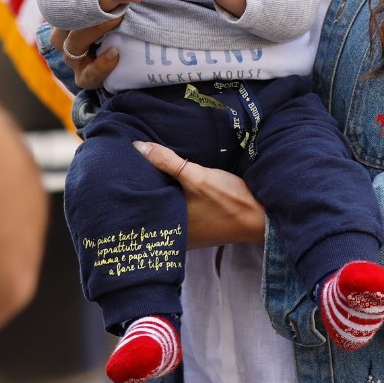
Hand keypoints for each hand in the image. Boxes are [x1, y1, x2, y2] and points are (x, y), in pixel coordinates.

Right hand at [43, 0, 121, 89]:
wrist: (111, 55)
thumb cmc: (95, 10)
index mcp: (61, 10)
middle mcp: (62, 34)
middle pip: (65, 24)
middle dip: (92, 10)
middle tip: (117, 0)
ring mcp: (72, 57)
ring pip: (74, 47)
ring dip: (96, 31)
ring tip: (116, 18)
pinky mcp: (86, 75)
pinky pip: (87, 76)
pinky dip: (100, 65)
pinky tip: (115, 52)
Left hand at [133, 140, 265, 248]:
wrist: (262, 217)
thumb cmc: (229, 200)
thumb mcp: (197, 177)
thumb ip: (168, 162)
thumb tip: (137, 147)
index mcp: (170, 227)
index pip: (142, 207)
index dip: (132, 191)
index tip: (121, 174)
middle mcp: (176, 235)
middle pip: (154, 208)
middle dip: (145, 191)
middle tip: (129, 169)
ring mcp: (189, 233)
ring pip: (168, 210)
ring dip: (162, 195)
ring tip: (146, 173)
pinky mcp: (200, 227)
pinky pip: (180, 212)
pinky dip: (175, 200)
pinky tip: (172, 185)